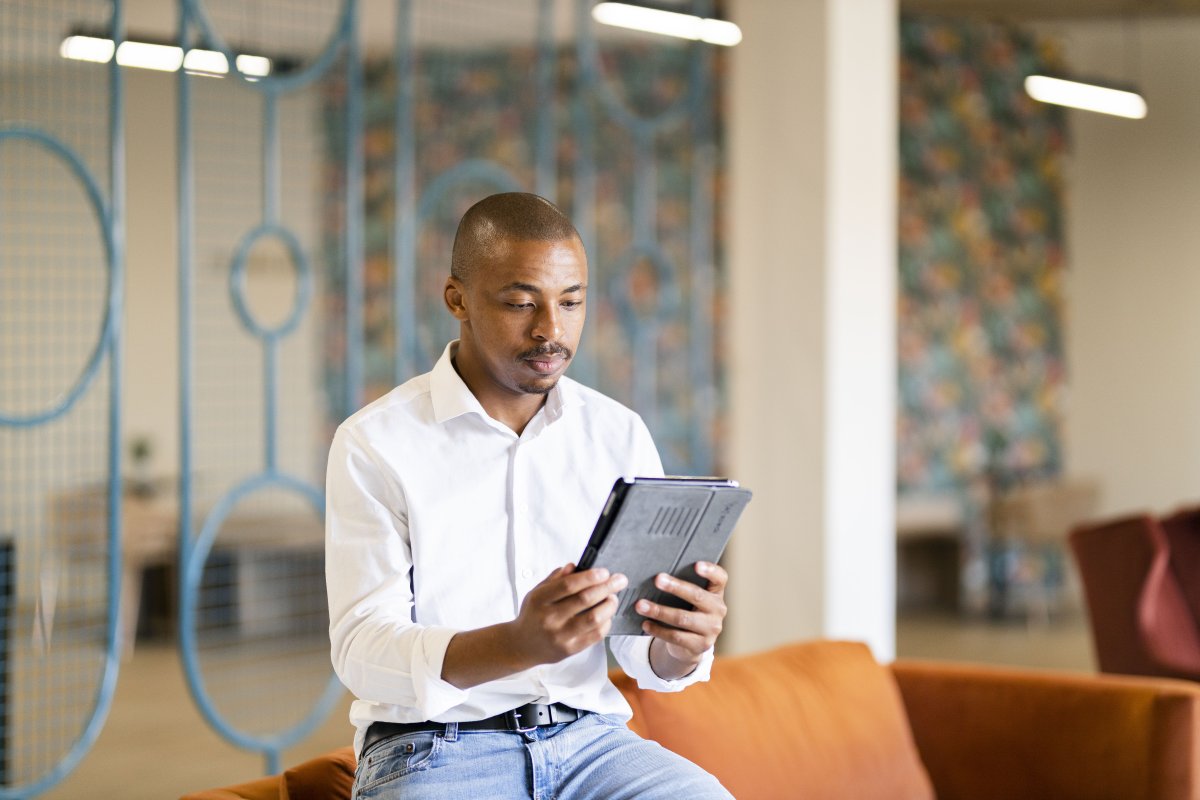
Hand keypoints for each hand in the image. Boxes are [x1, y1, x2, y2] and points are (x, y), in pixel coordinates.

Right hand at [507, 563, 627, 666]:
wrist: (521, 645)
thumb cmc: (533, 615)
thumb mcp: (537, 592)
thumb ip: (555, 579)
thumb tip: (575, 566)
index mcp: (540, 600)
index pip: (569, 585)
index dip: (590, 576)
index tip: (604, 572)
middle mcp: (550, 618)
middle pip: (585, 599)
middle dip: (607, 587)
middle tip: (619, 580)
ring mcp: (561, 636)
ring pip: (594, 618)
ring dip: (609, 605)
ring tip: (613, 598)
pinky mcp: (570, 649)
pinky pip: (595, 635)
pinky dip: (606, 622)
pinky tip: (607, 615)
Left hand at [638, 561, 727, 679]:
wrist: (691, 643)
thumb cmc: (686, 610)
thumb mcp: (689, 598)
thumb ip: (680, 586)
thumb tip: (655, 576)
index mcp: (716, 592)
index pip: (720, 578)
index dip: (710, 571)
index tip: (696, 565)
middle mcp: (718, 610)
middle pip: (697, 596)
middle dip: (675, 587)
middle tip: (657, 579)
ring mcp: (711, 629)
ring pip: (683, 618)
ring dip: (659, 611)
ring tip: (641, 605)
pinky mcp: (700, 645)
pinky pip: (677, 636)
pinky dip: (658, 630)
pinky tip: (645, 624)